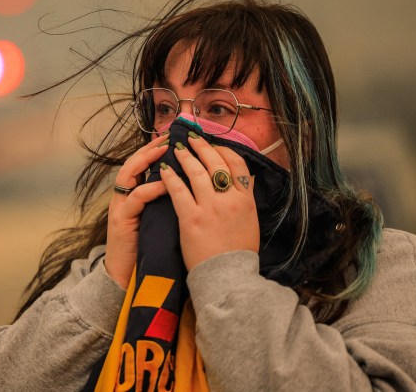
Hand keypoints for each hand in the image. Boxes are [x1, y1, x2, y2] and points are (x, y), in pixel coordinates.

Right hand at [105, 134, 168, 287]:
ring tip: (165, 152)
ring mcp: (120, 208)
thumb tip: (197, 186)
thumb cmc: (151, 251)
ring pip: (128, 174)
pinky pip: (136, 198)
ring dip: (146, 161)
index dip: (157, 149)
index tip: (175, 137)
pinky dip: (150, 188)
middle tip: (169, 137)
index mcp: (135, 195)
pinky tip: (166, 183)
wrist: (128, 280)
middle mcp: (124, 197)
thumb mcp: (162, 221)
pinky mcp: (121, 221)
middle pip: (133, 162)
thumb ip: (171, 202)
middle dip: (151, 148)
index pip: (144, 164)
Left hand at [159, 134, 258, 270]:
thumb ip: (243, 201)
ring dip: (185, 156)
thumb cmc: (238, 253)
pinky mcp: (191, 218)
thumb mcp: (250, 222)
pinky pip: (178, 190)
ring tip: (177, 148)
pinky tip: (165, 170)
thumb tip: (239, 182)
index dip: (224, 151)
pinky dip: (171, 177)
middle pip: (216, 163)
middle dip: (203, 147)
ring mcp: (210, 208)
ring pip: (196, 172)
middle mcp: (230, 200)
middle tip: (192, 138)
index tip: (214, 147)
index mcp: (246, 200)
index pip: (237, 164)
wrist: (228, 277)